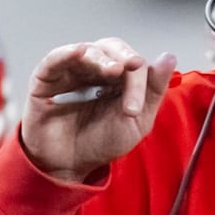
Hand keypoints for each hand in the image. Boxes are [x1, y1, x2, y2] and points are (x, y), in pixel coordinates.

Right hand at [22, 40, 177, 183]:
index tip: (135, 108)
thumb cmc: (101, 142)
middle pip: (113, 48)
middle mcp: (96, 70)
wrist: (70, 165)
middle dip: (124, 58)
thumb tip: (168, 57)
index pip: (134, 64)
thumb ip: (153, 90)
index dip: (139, 79)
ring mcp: (71, 71)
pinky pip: (55, 58)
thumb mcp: (137, 121)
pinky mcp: (46, 78)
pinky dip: (67, 53)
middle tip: (131, 68)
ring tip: (113, 70)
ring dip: (101, 57)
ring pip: (87, 50)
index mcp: (120, 78)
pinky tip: (79, 52)